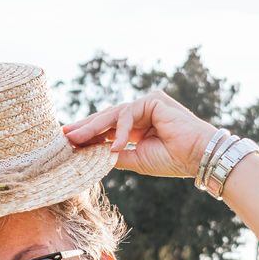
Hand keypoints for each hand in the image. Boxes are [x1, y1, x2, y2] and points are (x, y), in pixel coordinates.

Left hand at [62, 90, 217, 178]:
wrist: (197, 156)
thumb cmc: (171, 160)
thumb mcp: (135, 160)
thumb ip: (114, 155)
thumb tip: (90, 155)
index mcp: (136, 128)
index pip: (106, 128)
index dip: (87, 135)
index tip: (66, 142)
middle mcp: (141, 113)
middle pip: (105, 118)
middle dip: (83, 128)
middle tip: (62, 135)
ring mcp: (147, 104)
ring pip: (112, 114)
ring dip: (92, 128)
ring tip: (75, 139)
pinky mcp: (153, 100)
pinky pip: (128, 114)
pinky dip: (121, 131)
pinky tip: (115, 146)